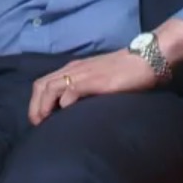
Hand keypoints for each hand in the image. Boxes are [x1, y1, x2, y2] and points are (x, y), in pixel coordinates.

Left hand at [28, 50, 157, 125]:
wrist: (148, 58)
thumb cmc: (128, 70)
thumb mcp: (101, 77)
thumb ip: (88, 88)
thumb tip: (76, 106)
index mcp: (75, 68)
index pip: (44, 82)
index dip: (37, 101)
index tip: (40, 119)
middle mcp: (74, 69)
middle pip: (40, 85)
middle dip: (34, 107)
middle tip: (39, 125)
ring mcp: (83, 74)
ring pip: (50, 88)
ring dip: (43, 107)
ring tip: (45, 123)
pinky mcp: (94, 80)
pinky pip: (70, 91)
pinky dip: (63, 103)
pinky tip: (66, 112)